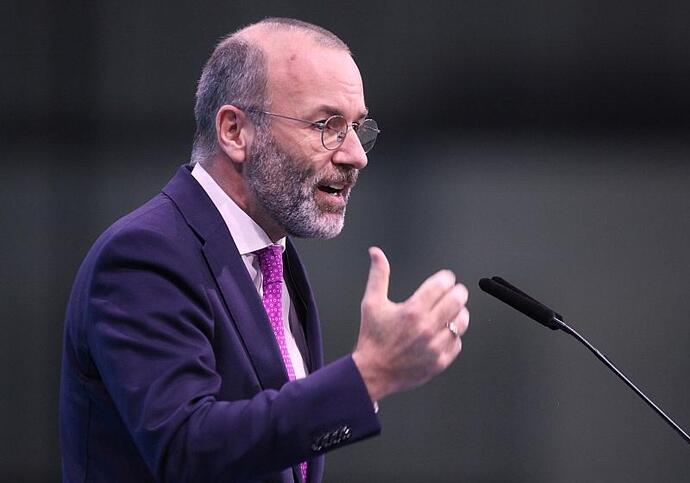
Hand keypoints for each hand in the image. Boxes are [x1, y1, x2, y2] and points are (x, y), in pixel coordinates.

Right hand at [352, 247, 469, 401]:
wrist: (373, 372)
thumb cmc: (372, 337)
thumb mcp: (372, 303)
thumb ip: (378, 275)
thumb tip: (376, 252)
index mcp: (412, 311)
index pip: (441, 285)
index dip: (446, 278)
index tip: (445, 278)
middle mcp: (427, 328)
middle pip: (457, 300)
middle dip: (457, 292)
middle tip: (454, 291)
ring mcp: (435, 346)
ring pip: (462, 322)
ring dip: (460, 313)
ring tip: (452, 311)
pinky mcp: (440, 361)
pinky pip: (458, 343)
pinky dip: (454, 336)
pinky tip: (445, 332)